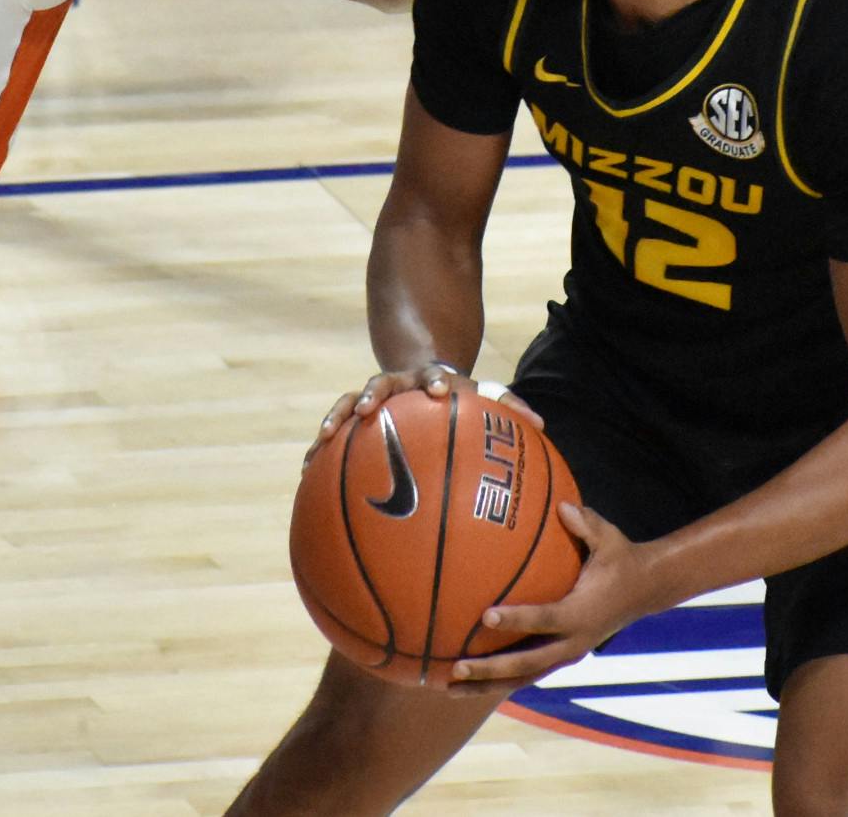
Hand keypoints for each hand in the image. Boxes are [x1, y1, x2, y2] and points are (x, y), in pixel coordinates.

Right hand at [304, 361, 541, 468]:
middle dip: (372, 395)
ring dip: (336, 418)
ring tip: (324, 438)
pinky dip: (319, 447)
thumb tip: (542, 425)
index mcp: (430, 381)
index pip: (433, 376)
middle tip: (367, 409)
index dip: (435, 382)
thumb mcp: (481, 400)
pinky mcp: (354, 415)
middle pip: (380, 384)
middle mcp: (398, 385)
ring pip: (348, 402)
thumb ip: (508, 409)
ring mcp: (372, 398)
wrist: (423, 381)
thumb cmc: (458, 400)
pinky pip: (334, 430)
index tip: (439, 391)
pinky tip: (305, 469)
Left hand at [444, 502, 651, 694]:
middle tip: (457, 667)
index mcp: (582, 613)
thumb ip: (586, 523)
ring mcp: (566, 654)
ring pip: (523, 677)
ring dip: (488, 683)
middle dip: (492, 668)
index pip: (545, 619)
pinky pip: (526, 672)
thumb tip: (562, 505)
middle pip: (527, 663)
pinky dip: (498, 678)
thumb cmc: (619, 560)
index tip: (486, 618)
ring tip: (450, 686)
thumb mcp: (610, 538)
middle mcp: (573, 642)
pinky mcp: (560, 656)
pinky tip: (466, 678)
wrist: (644, 590)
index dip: (517, 620)